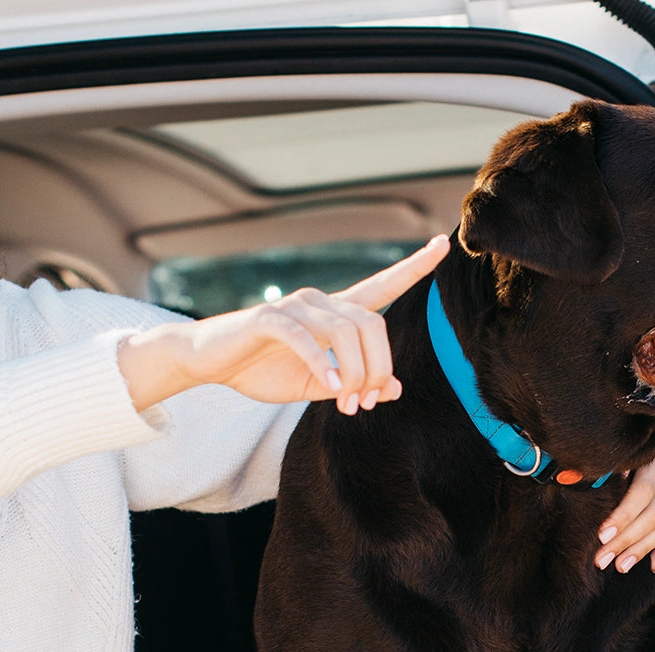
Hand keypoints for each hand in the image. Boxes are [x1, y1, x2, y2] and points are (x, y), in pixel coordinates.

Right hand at [116, 236, 450, 414]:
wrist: (212, 364)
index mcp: (337, 314)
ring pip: (346, 333)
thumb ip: (357, 385)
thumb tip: (394, 389)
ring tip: (346, 404)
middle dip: (378, 370)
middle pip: (373, 325)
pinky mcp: (270, 318)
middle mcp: (321, 302)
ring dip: (355, 375)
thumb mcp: (321, 386)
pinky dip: (325, 366)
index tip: (442, 245)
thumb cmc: (266, 369)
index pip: (384, 285)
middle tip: (365, 404)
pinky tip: (331, 390)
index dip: (413, 267)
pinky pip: (308, 339)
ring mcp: (295, 307)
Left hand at [595, 431, 654, 572]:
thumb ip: (601, 462)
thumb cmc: (633, 425)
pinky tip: (652, 564)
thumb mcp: (620, 440)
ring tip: (622, 565)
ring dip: (644, 548)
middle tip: (605, 560)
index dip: (623, 518)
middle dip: (629, 541)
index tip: (602, 537)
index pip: (643, 495)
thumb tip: (567, 478)